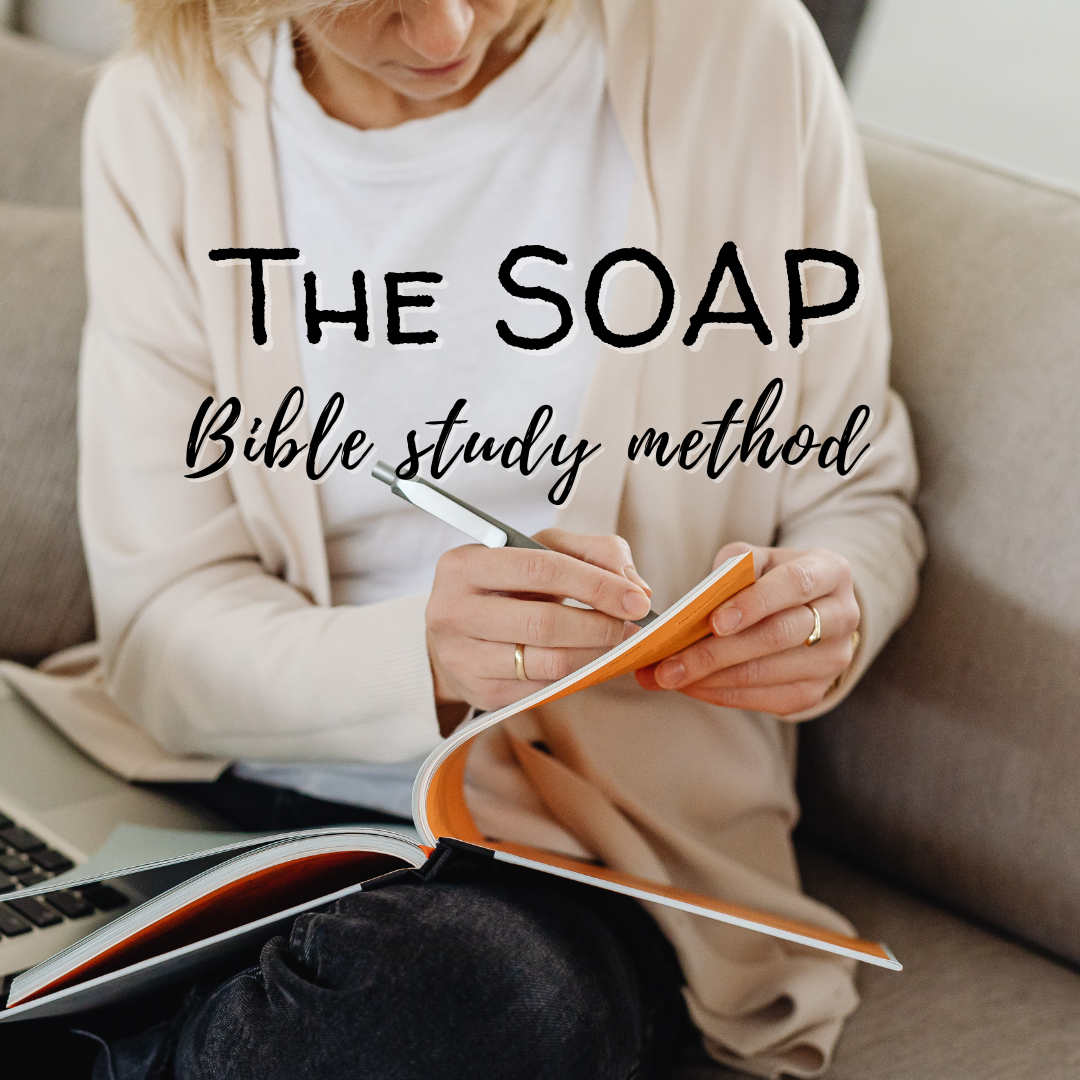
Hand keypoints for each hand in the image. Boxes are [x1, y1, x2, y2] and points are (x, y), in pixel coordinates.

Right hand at [426, 529, 651, 715]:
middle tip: (631, 626)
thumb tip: (635, 587)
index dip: (596, 584)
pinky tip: (588, 660)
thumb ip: (593, 552)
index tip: (635, 599)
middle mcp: (453, 611)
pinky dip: (577, 674)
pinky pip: (544, 687)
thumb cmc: (508, 584)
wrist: (457, 634)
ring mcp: (462, 657)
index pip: (542, 568)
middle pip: (545, 621)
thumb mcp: (542, 550)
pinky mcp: (480, 692)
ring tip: (617, 643)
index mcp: (464, 564)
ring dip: (595, 654)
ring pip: (548, 661)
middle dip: (600, 625)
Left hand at [636, 542, 859, 715]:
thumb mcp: (759, 559)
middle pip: (775, 637)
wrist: (811, 608)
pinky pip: (764, 699)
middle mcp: (842, 617)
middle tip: (667, 663)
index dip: (753, 603)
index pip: (793, 585)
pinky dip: (721, 694)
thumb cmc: (773, 578)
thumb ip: (733, 568)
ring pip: (766, 673)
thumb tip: (697, 603)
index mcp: (830, 571)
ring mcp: (833, 660)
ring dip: (710, 678)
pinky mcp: (816, 691)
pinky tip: (691, 686)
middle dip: (715, 652)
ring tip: (667, 676)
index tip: (713, 622)